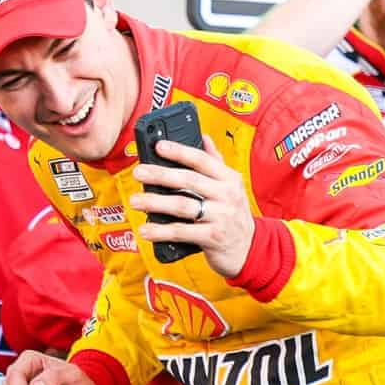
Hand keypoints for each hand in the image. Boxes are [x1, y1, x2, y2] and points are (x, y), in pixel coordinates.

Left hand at [131, 135, 255, 276]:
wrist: (249, 248)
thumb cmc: (232, 214)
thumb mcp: (231, 186)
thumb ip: (215, 162)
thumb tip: (203, 136)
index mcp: (229, 178)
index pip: (202, 160)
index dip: (180, 151)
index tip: (159, 146)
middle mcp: (227, 195)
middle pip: (189, 180)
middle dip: (161, 175)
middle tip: (138, 172)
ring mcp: (221, 216)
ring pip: (182, 206)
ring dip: (155, 202)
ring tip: (135, 200)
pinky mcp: (213, 237)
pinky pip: (182, 232)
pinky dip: (161, 231)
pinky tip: (146, 229)